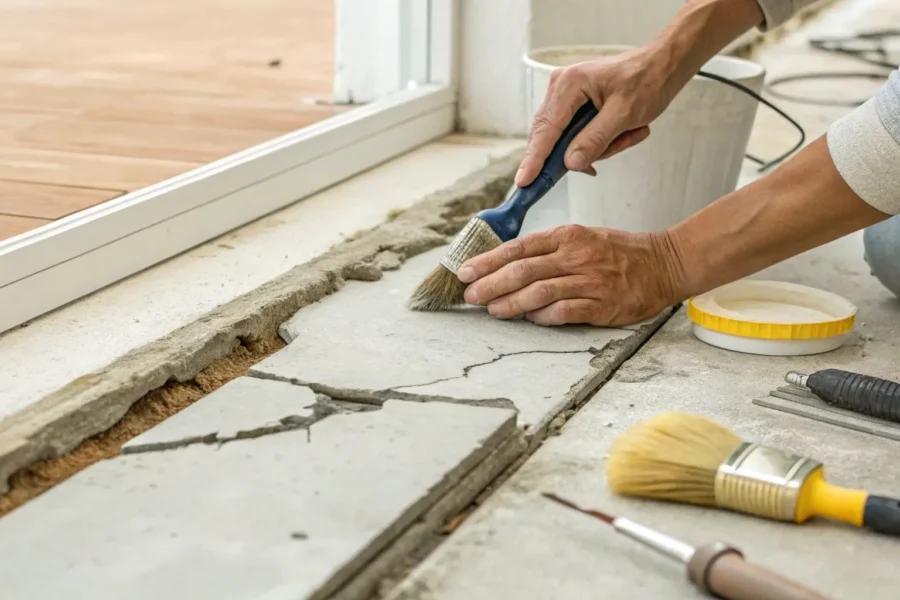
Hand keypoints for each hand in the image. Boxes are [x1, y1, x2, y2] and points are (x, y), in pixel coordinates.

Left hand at [456, 225, 681, 326]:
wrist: (664, 262)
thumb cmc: (618, 252)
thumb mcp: (581, 238)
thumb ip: (547, 251)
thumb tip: (507, 266)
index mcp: (566, 236)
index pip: (518, 248)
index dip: (488, 261)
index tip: (464, 271)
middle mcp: (575, 256)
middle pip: (523, 270)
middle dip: (490, 283)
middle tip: (470, 295)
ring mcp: (589, 280)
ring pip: (540, 291)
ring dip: (511, 302)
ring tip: (492, 310)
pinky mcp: (603, 304)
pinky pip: (567, 311)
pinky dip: (545, 316)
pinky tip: (531, 319)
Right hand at [516, 47, 674, 186]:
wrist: (661, 67)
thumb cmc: (646, 82)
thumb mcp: (624, 114)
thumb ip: (595, 139)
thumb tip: (571, 163)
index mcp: (569, 85)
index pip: (546, 129)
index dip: (535, 158)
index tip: (524, 181)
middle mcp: (560, 88)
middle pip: (552, 137)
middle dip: (582, 151)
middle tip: (610, 150)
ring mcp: (565, 98)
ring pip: (568, 141)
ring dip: (600, 145)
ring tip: (628, 132)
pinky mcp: (574, 107)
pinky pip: (577, 137)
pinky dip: (600, 142)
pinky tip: (622, 133)